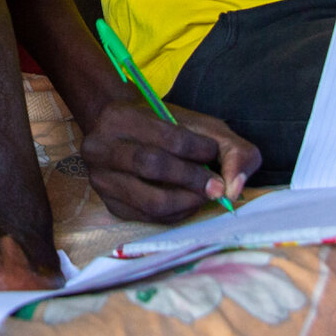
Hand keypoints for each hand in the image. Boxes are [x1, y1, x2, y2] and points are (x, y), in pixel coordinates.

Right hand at [77, 93, 259, 222]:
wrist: (119, 131)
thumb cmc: (163, 126)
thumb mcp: (198, 124)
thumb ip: (230, 148)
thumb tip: (235, 188)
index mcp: (122, 117)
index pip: (167, 137)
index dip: (197, 149)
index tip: (214, 153)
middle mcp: (101, 147)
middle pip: (151, 166)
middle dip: (192, 179)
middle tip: (216, 187)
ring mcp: (100, 178)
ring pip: (149, 201)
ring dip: (185, 202)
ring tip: (203, 197)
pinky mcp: (108, 204)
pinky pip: (146, 218)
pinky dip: (174, 214)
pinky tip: (186, 203)